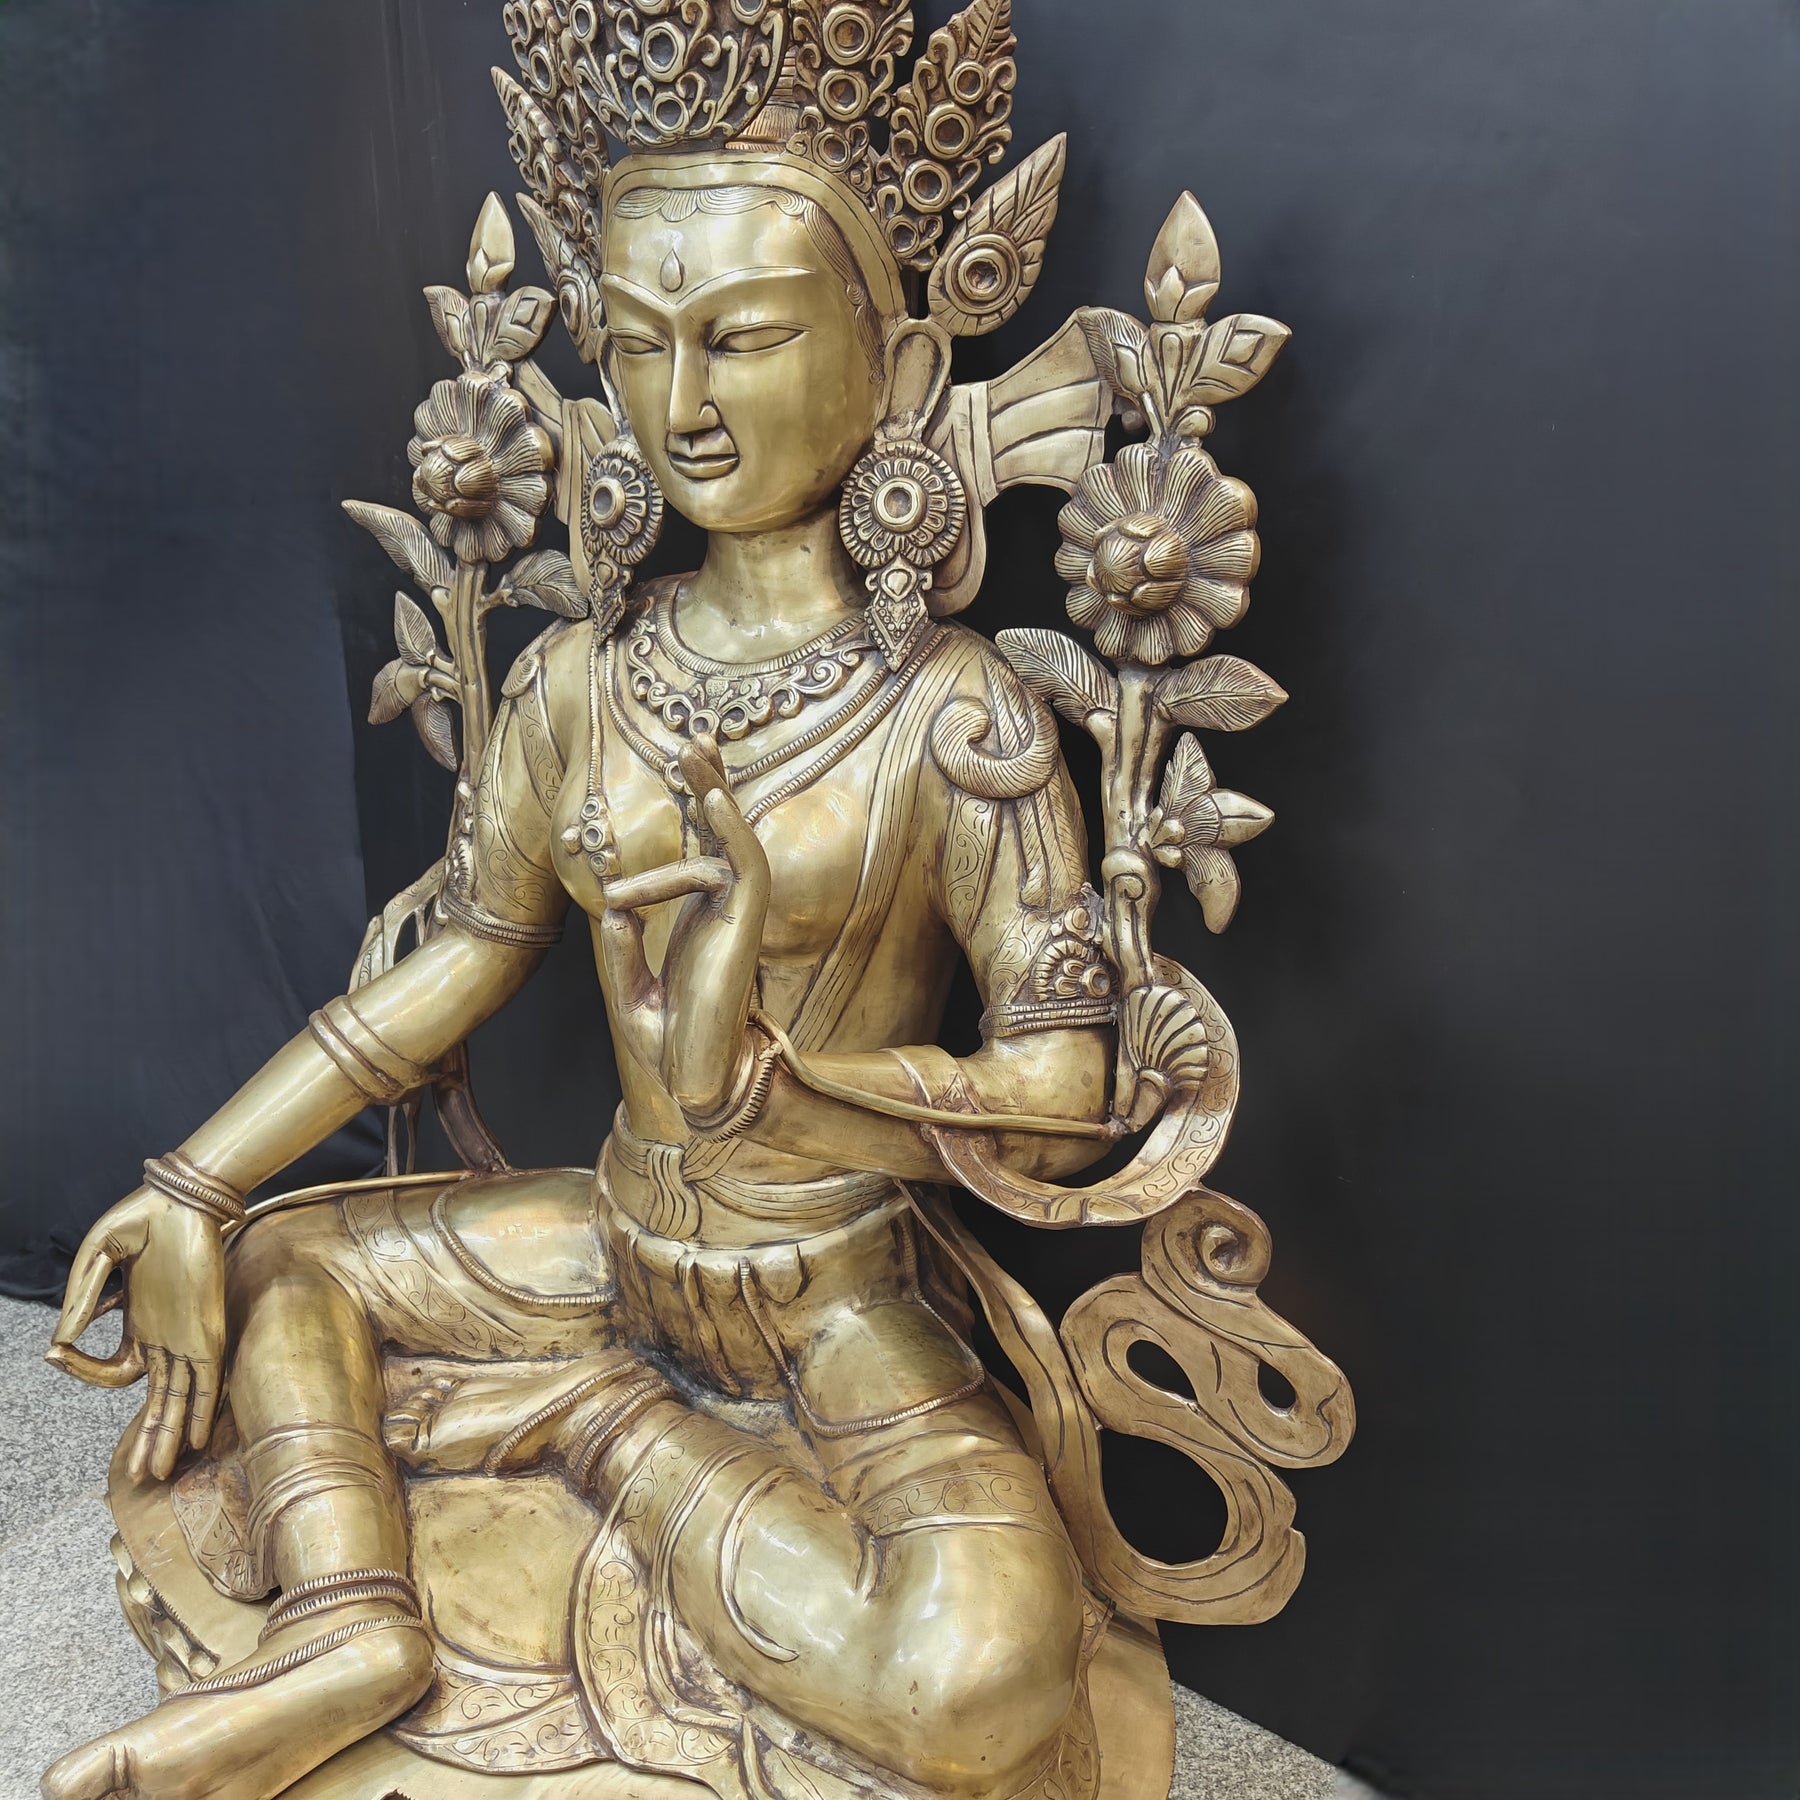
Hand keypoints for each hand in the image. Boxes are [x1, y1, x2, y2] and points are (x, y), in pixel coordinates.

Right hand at [48, 1185, 226, 1481]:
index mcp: (143, 1323)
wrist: (183, 1197)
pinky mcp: (208, 1330)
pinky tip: (197, 1441)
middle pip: (158, 1402)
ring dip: (170, 1437)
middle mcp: (167, 1337)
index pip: (115, 1371)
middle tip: (140, 1477)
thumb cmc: (142, 1219)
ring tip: (159, 1474)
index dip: (83, 1370)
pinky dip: (201, 1411)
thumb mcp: (96, 1259)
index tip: (56, 1355)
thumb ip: (79, 1300)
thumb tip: (59, 1342)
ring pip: (180, 1401)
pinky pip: (207, 1380)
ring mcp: (188, 1336)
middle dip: (150, 1439)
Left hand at [597, 736, 771, 1118]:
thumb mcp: (631, 988)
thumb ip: (623, 949)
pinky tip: (711, 798)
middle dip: (708, 784)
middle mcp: (721, 911)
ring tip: (692, 753)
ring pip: (734, 840)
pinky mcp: (743, 925)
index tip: (677, 769)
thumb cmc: (669, 1042)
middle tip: (693, 740)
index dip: (692, 810)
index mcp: (698, 920)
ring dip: (715, 794)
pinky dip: (729, 831)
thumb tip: (615, 911)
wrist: (692, 1077)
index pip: (700, 851)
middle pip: (721, 833)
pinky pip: (742, 867)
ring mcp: (735, 916)